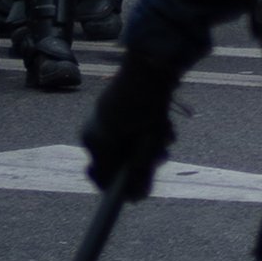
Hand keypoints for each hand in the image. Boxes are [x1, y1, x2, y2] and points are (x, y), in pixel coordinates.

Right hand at [82, 48, 182, 197]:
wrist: (153, 62)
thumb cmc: (147, 104)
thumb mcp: (146, 144)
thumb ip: (139, 173)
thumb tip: (135, 199)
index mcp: (96, 141)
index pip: (102, 178)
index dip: (121, 189)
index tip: (137, 195)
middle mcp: (97, 129)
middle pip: (120, 161)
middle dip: (143, 161)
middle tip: (161, 156)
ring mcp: (107, 116)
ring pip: (130, 144)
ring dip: (150, 145)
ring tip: (165, 135)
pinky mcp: (120, 105)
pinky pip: (133, 128)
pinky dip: (148, 130)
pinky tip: (164, 124)